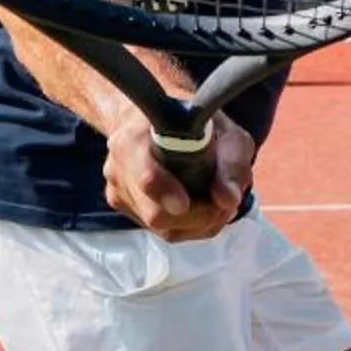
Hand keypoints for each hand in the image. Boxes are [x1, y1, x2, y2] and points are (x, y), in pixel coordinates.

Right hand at [105, 107, 255, 240]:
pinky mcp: (126, 208)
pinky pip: (164, 230)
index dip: (165, 193)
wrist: (152, 120)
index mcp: (135, 139)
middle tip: (225, 204)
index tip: (185, 204)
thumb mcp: (225, 131)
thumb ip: (231, 163)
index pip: (145, 177)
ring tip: (216, 201)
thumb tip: (228, 200)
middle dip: (199, 217)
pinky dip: (190, 225)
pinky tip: (199, 204)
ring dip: (199, 223)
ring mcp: (118, 191)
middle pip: (156, 214)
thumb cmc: (193, 123)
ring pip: (165, 229)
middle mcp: (119, 168)